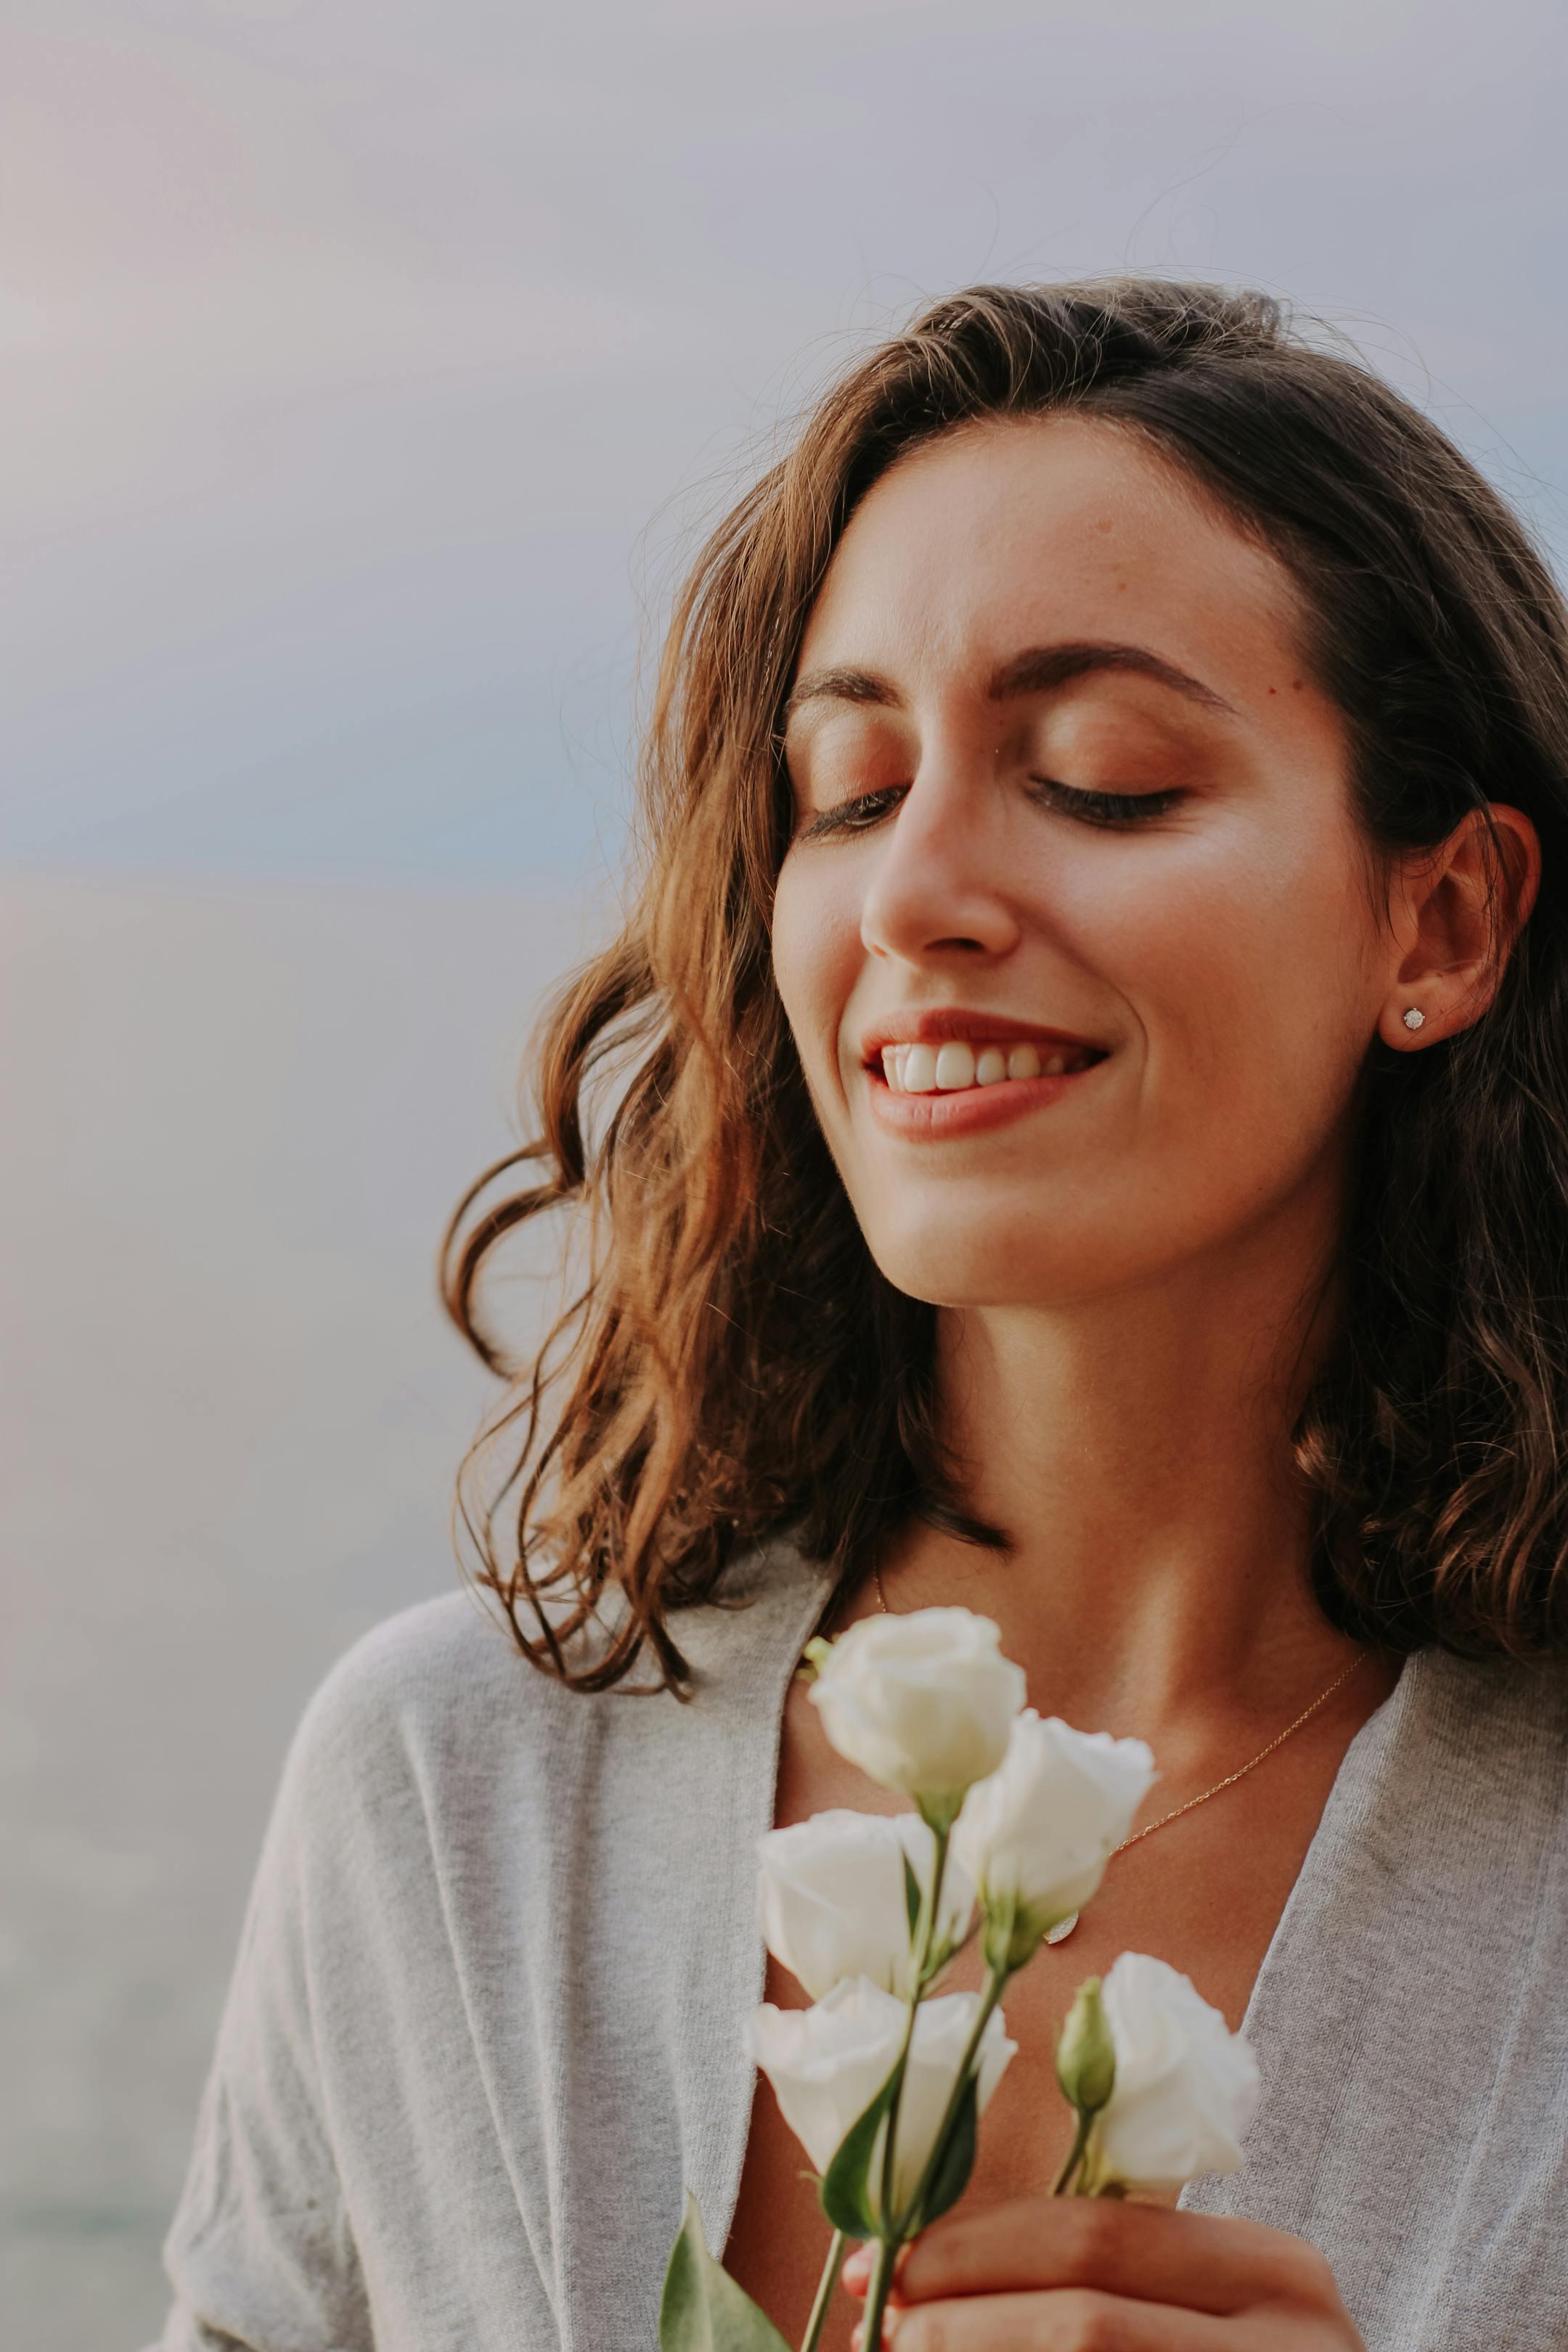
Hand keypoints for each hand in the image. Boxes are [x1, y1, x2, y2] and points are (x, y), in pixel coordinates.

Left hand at [843, 2197, 1365, 2348]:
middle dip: (960, 2314)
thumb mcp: (1202, 2321)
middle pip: (1084, 2308)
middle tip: (878, 2330)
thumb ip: (1102, 2288)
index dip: (972, 2249)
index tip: (883, 2268)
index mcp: (1273, 2271)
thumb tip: (924, 2282)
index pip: (1093, 2234)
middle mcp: (1292, 2334)